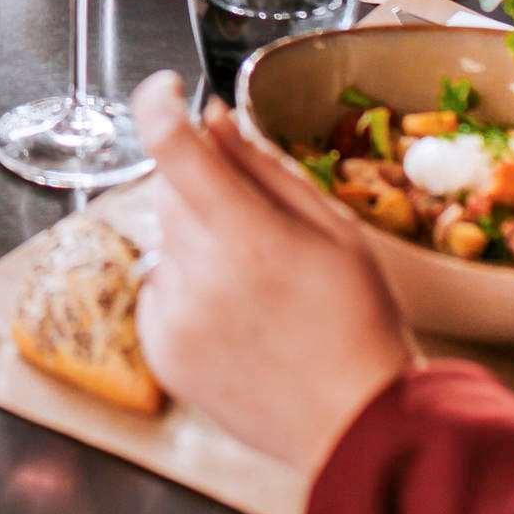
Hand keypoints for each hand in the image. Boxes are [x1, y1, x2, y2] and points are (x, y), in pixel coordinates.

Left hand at [128, 74, 416, 486]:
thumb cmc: (357, 321)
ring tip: (254, 282)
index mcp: (248, 238)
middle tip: (256, 224)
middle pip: (168, 189)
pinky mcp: (161, 352)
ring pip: (163, 239)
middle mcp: (199, 277)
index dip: (158, 102)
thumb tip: (209, 117)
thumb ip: (262, 166)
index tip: (166, 88)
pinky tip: (235, 313)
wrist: (355, 425)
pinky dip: (184, 287)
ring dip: (195, 240)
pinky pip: (157, 288)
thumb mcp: (331, 229)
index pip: (172, 146)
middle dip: (202, 186)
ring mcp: (174, 319)